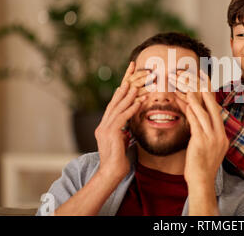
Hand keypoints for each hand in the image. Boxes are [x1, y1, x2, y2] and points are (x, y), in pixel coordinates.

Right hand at [94, 62, 148, 181]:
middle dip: (125, 83)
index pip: (115, 103)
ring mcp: (105, 128)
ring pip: (119, 106)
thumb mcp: (122, 142)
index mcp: (105, 125)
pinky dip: (131, 108)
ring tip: (139, 81)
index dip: (122, 89)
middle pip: (115, 99)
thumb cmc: (119, 161)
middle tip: (134, 68)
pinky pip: (123, 117)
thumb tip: (129, 127)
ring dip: (130, 93)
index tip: (130, 76)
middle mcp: (103, 124)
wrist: (110, 174)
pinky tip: (140, 100)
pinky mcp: (111, 133)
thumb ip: (124, 132)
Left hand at [182, 87, 228, 187]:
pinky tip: (186, 104)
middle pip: (214, 109)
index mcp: (222, 137)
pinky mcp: (201, 142)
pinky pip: (196, 123)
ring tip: (188, 88)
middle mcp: (219, 136)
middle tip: (199, 80)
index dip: (211, 99)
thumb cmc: (201, 167)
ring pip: (204, 114)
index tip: (205, 86)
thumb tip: (195, 118)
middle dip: (207, 93)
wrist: (202, 182)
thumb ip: (204, 133)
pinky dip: (191, 112)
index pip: (217, 113)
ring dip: (196, 100)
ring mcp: (212, 139)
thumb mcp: (207, 149)